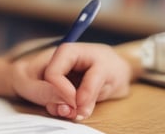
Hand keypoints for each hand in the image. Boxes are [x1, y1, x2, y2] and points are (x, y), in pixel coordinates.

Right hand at [9, 43, 130, 120]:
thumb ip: (90, 88)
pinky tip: (79, 109)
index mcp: (66, 52)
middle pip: (46, 86)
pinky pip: (55, 101)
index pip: (52, 75)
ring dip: (63, 107)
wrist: (118, 70)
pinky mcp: (59, 87)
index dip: (63, 93)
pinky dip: (66, 108)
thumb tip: (78, 107)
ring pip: (49, 96)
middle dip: (61, 103)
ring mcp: (57, 76)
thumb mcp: (106, 73)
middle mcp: (57, 63)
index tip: (78, 105)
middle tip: (78, 112)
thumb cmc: (112, 66)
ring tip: (81, 111)